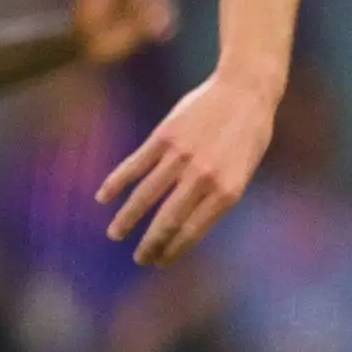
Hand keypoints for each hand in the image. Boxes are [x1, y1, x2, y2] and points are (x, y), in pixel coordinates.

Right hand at [99, 74, 274, 266]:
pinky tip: (103, 197)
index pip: (192, 231)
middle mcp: (203, 177)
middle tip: (139, 258)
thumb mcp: (244, 171)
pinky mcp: (164, 136)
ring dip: (127, 218)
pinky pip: (135, 165)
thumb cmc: (248, 134)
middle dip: (150, 243)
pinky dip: (117, 182)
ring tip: (114, 234)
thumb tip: (188, 224)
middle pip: (167, 220)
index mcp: (227, 191)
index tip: (160, 261)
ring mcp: (181, 156)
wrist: (245, 89)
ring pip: (145, 196)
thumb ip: (218, 196)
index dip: (173, 249)